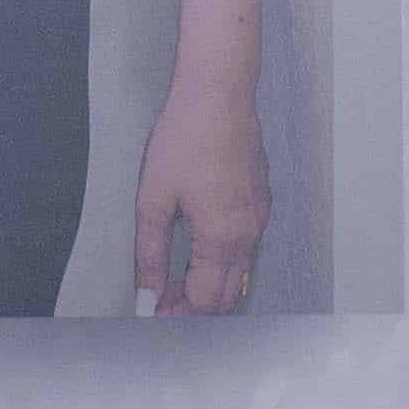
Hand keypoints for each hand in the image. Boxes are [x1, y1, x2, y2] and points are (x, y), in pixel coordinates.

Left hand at [132, 69, 268, 315]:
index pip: (205, 301)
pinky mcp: (261, 203)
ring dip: (210, 284)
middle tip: (163, 301)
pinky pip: (247, 248)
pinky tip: (199, 250)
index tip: (154, 311)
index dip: (177, 314)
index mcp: (221, 238)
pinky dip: (224, 262)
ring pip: (239, 274)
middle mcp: (248, 234)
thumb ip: (149, 255)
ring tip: (175, 279)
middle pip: (227, 295)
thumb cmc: (186, 137)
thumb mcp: (153, 200)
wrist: (219, 95)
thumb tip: (146, 294)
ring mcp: (259, 219)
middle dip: (195, 306)